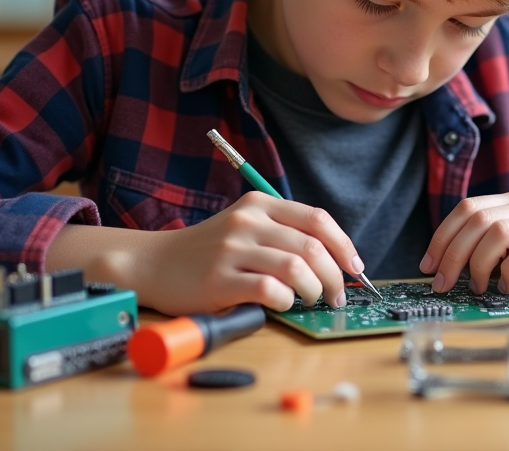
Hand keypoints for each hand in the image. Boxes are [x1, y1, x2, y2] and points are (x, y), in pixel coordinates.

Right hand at [47, 191, 364, 314]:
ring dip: (313, 290)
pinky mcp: (219, 279)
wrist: (154, 263)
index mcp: (259, 203)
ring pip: (296, 268)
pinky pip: (270, 290)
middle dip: (334, 275)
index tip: (354, 268)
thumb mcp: (245, 227)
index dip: (343, 245)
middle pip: (312, 246)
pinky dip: (286, 301)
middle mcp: (248, 221)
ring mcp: (233, 249)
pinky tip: (282, 305)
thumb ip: (282, 233)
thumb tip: (332, 259)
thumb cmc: (207, 250)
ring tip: (309, 301)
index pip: (317, 219)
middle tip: (335, 295)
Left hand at [417, 192, 508, 296]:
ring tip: (478, 287)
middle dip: (452, 253)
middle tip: (443, 283)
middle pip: (477, 219)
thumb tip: (451, 268)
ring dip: (478, 263)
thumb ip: (495, 250)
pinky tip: (508, 287)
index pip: (467, 208)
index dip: (442, 236)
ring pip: (498, 232)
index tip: (428, 265)